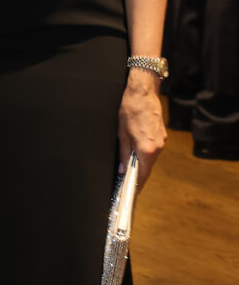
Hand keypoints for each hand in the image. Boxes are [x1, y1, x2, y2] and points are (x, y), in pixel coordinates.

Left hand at [117, 71, 166, 186]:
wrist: (143, 91)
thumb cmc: (130, 109)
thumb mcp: (122, 132)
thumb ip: (124, 152)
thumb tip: (123, 168)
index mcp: (147, 149)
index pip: (143, 174)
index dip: (137, 185)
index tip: (132, 193)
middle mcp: (158, 147)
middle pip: (148, 167)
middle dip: (138, 174)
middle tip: (128, 182)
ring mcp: (162, 140)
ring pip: (151, 158)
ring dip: (142, 162)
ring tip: (130, 166)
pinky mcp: (162, 134)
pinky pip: (153, 149)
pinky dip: (145, 153)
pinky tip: (136, 151)